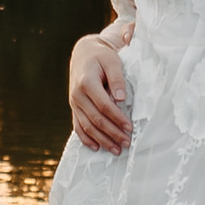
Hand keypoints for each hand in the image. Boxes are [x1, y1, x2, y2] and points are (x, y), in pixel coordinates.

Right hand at [68, 33, 131, 152]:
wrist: (83, 54)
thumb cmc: (101, 57)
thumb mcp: (112, 61)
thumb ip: (117, 79)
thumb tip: (121, 98)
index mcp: (86, 83)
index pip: (104, 105)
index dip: (117, 118)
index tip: (130, 127)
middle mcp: (77, 95)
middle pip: (96, 120)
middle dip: (112, 133)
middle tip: (126, 143)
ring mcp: (74, 103)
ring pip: (87, 127)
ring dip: (102, 140)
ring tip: (116, 150)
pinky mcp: (74, 108)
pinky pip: (78, 126)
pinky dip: (86, 139)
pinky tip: (96, 147)